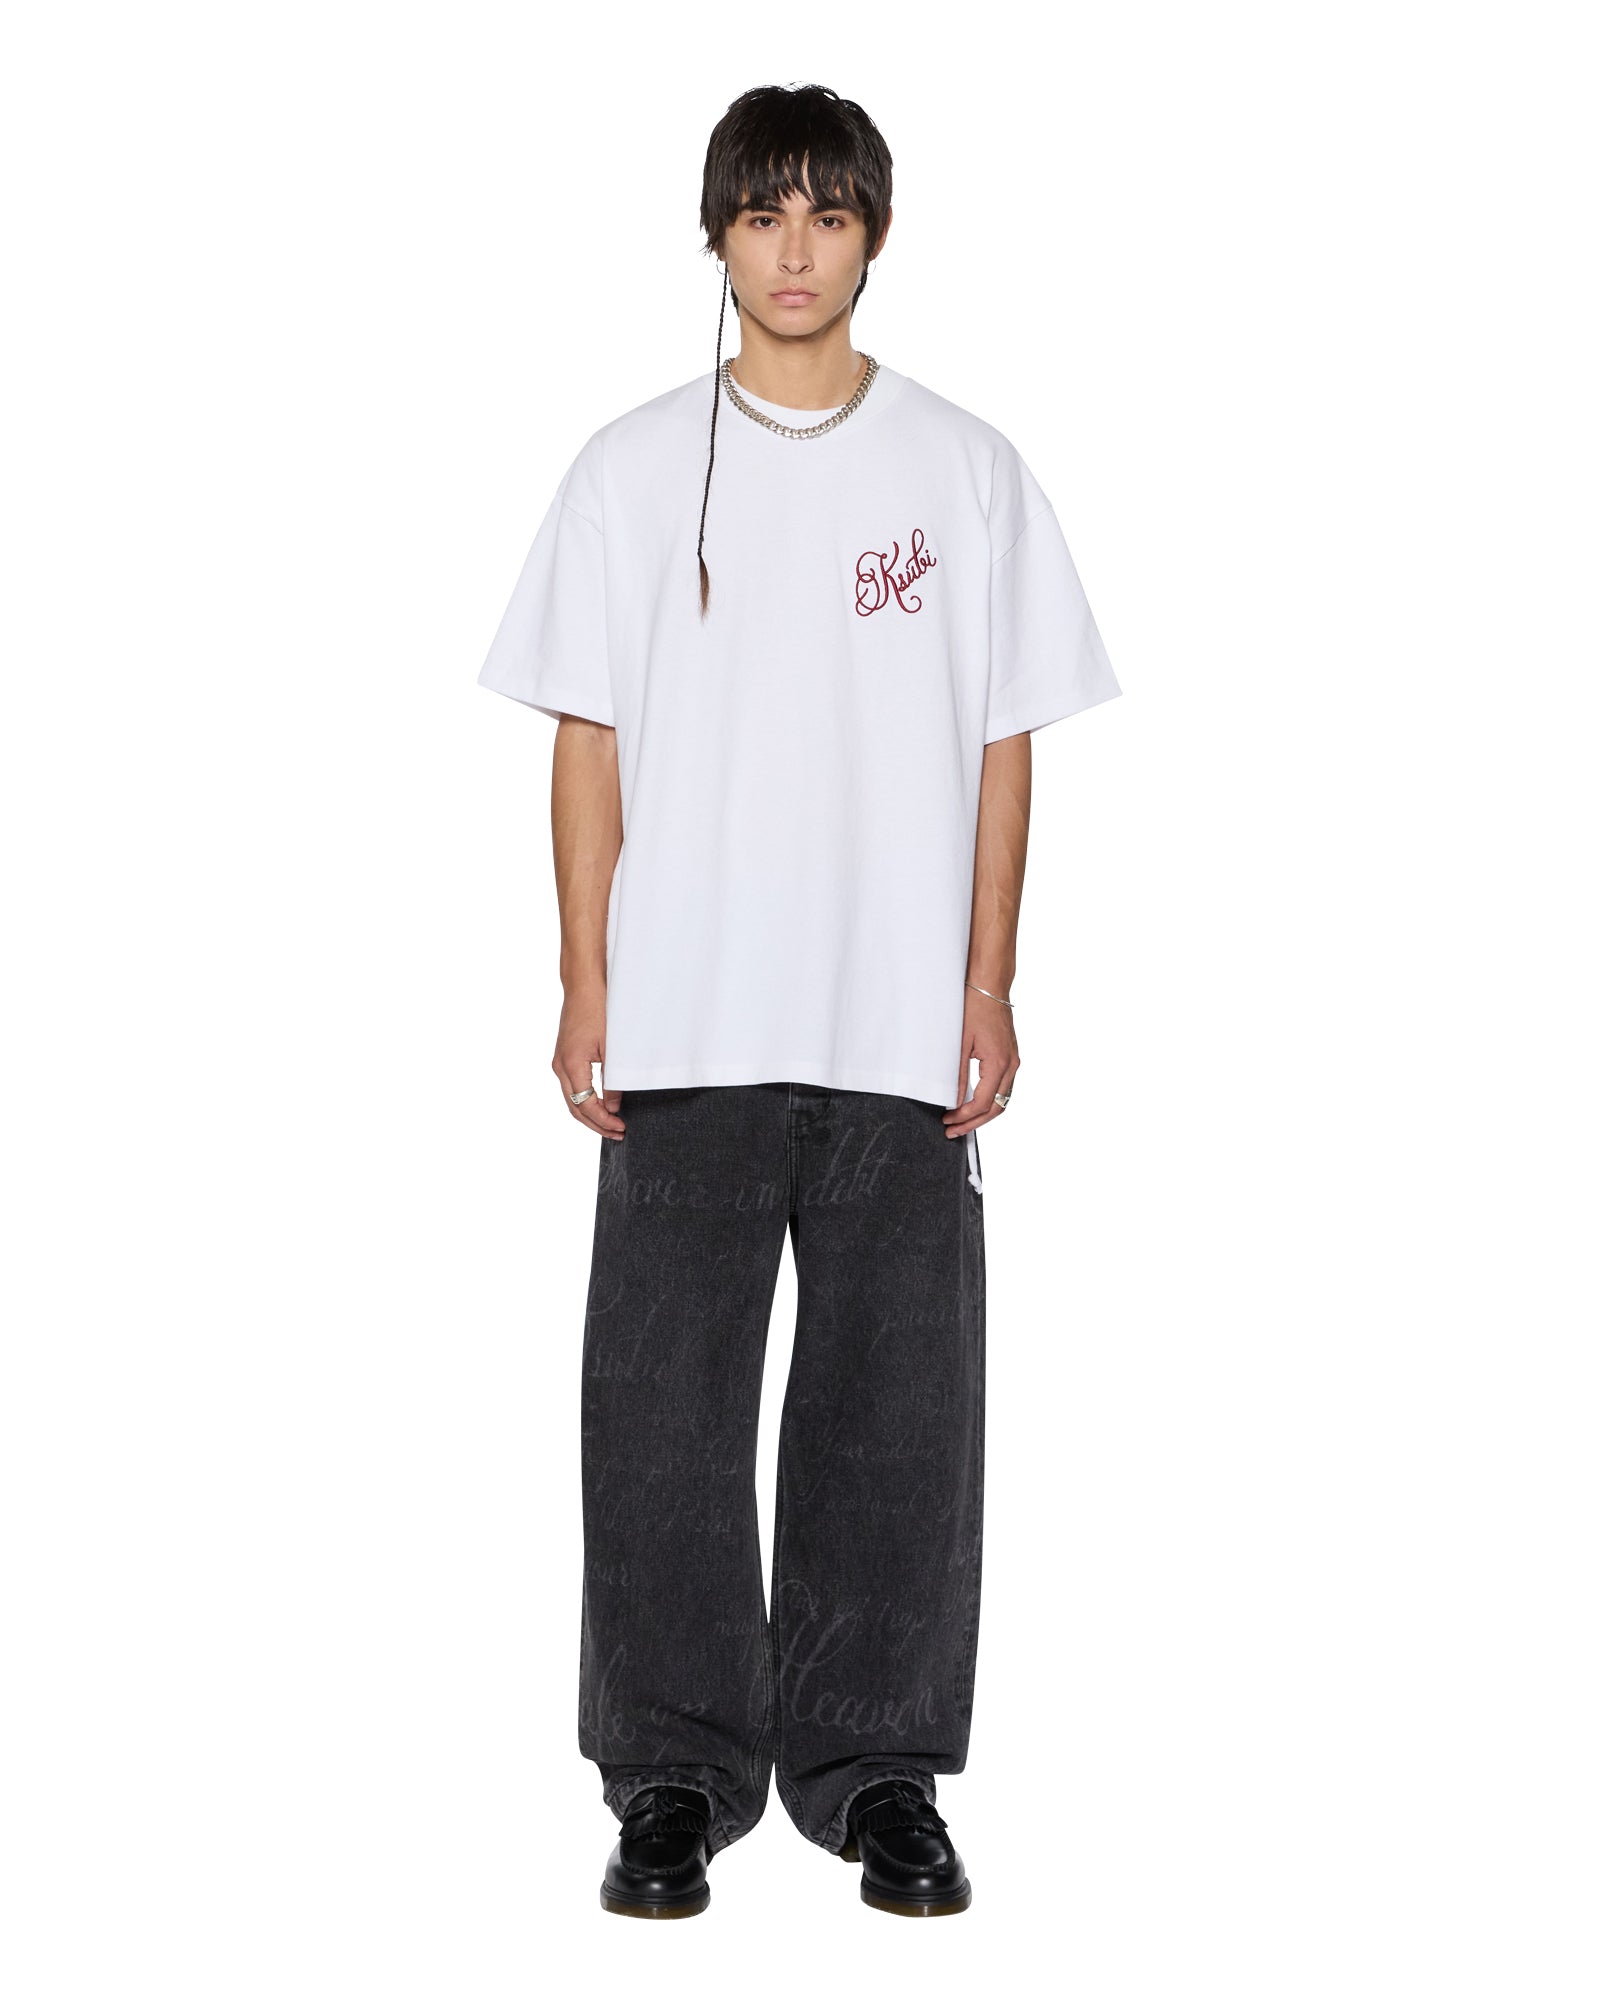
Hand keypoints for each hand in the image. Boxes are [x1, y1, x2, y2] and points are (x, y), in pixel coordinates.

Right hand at [553, 988, 625, 1139]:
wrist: (584, 986)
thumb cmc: (599, 1010)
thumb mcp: (612, 1047)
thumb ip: (613, 1079)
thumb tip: (615, 1105)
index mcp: (571, 1065)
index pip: (585, 1105)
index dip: (603, 1120)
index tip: (621, 1127)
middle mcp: (560, 1066)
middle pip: (574, 1108)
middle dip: (596, 1124)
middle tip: (618, 1133)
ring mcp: (559, 1062)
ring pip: (571, 1100)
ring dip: (590, 1114)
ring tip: (611, 1124)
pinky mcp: (563, 1057)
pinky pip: (572, 1087)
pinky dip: (585, 1100)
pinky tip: (602, 1105)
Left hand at [943, 984, 1018, 1137]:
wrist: (989, 986)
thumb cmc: (973, 1008)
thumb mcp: (960, 1044)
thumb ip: (958, 1075)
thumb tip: (954, 1100)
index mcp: (999, 1063)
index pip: (984, 1103)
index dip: (965, 1117)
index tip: (948, 1121)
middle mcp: (1011, 1065)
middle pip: (997, 1107)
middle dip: (974, 1122)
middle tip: (954, 1131)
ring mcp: (1014, 1061)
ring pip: (1003, 1099)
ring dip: (983, 1113)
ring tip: (962, 1121)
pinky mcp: (1011, 1056)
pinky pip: (1004, 1086)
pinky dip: (990, 1099)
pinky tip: (973, 1102)